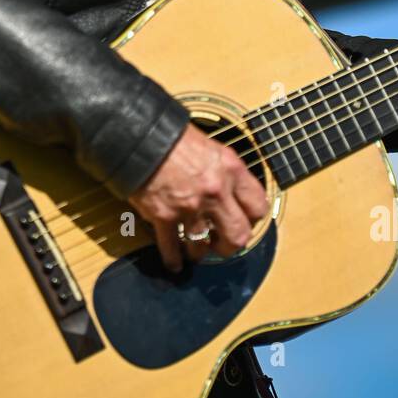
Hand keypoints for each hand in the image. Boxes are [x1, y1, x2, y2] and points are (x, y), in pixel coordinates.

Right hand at [126, 121, 268, 272]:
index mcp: (231, 169)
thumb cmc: (172, 135)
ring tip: (196, 250)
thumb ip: (223, 170)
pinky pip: (171, 247)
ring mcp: (190, 207)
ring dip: (199, 252)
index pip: (258, 206)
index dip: (252, 218)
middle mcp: (215, 191)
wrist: (139, 134)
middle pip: (238, 235)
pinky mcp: (164, 216)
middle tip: (223, 244)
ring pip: (203, 246)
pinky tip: (174, 262)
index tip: (245, 220)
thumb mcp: (210, 146)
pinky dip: (173, 258)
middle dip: (231, 245)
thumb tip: (229, 189)